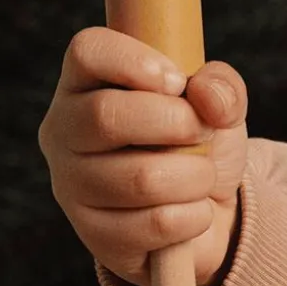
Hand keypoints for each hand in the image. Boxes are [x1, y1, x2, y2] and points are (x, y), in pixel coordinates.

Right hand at [38, 26, 249, 285]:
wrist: (205, 215)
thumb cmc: (197, 145)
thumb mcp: (218, 106)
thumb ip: (222, 88)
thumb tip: (207, 97)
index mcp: (85, 83)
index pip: (87, 51)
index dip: (133, 61)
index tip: (176, 81)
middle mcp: (64, 130)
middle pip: (105, 115)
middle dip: (175, 122)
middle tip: (202, 132)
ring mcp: (71, 185)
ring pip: (139, 178)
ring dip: (194, 176)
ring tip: (202, 176)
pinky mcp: (92, 234)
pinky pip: (154, 223)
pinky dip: (193, 216)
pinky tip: (193, 212)